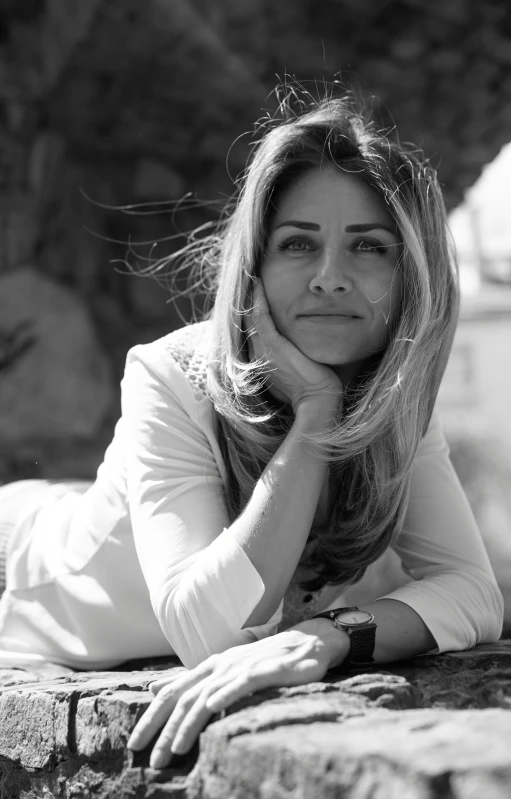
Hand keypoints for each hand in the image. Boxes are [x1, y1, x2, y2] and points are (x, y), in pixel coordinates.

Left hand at [127, 622, 345, 768]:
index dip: (151, 717)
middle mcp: (220, 666)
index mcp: (209, 667)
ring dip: (187, 724)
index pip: (171, 693)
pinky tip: (212, 708)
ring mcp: (240, 667)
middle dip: (162, 729)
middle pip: (183, 699)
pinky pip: (239, 684)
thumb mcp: (223, 670)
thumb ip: (190, 681)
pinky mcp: (263, 670)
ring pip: (206, 697)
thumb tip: (153, 688)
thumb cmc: (265, 661)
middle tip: (148, 758)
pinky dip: (224, 695)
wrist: (307, 644)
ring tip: (173, 750)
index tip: (134, 744)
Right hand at [248, 279, 342, 415]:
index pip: (251, 331)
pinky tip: (258, 284)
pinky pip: (259, 316)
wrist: (318, 403)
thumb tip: (300, 349)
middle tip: (247, 279)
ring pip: (248, 317)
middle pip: (244, 322)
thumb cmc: (315, 391)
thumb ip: (294, 359)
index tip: (255, 295)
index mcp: (261, 362)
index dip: (249, 313)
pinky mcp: (272, 345)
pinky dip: (257, 299)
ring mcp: (262, 350)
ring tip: (251, 276)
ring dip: (248, 295)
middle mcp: (256, 355)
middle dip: (244, 301)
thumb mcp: (299, 372)